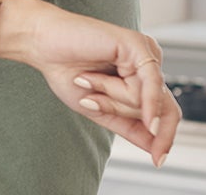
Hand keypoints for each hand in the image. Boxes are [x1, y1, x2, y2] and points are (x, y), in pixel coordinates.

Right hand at [11, 1, 179, 166]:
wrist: (40, 43)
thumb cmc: (63, 68)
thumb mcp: (97, 108)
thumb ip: (127, 125)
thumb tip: (155, 147)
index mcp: (139, 76)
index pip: (165, 111)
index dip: (164, 136)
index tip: (158, 161)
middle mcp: (147, 64)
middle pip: (161, 107)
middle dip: (125, 114)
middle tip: (91, 103)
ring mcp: (145, 52)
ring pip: (149, 98)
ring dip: (111, 98)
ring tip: (84, 79)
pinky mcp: (137, 45)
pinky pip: (150, 84)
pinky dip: (146, 103)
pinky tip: (147, 120)